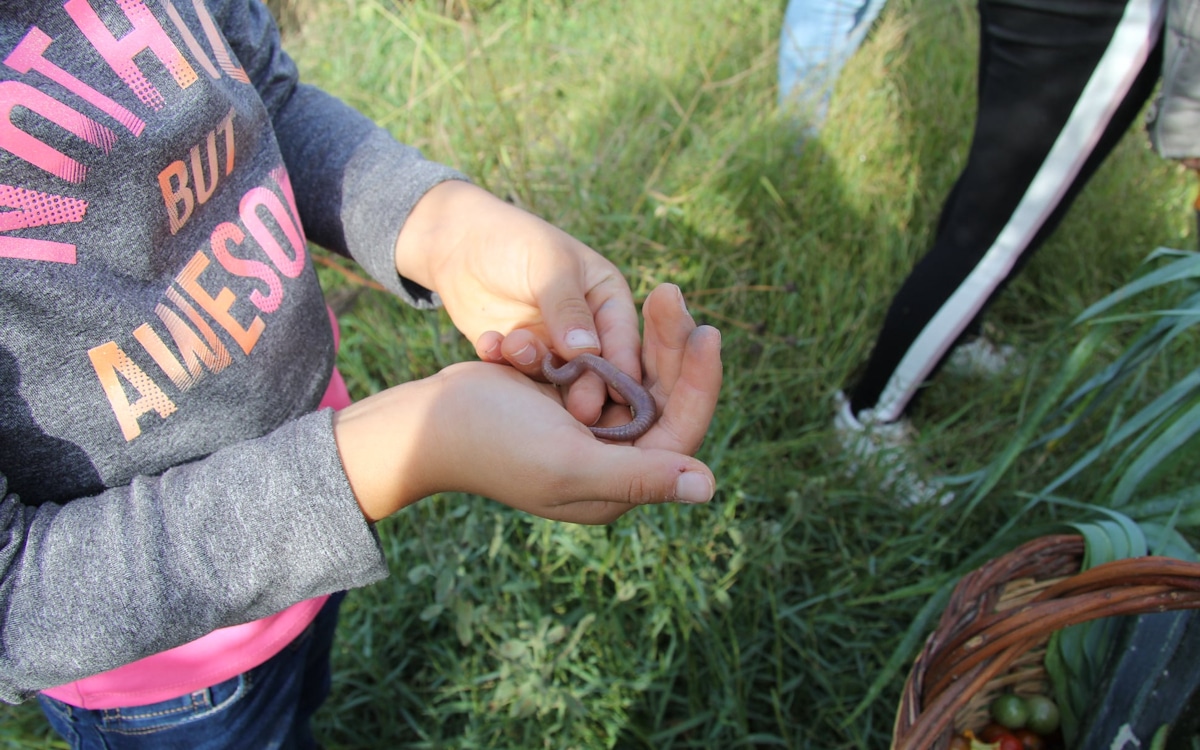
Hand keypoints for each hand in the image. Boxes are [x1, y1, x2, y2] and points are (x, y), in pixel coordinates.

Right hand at [331, 284, 720, 524]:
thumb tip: (708, 487)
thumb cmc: (492, 442)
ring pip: (636, 373)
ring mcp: (588, 429)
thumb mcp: (568, 461)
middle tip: (672, 293)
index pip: (680, 429)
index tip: (708, 331)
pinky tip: (615, 310)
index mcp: (619, 484)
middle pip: (662, 396)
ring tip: (654, 293)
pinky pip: (602, 364)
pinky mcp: (566, 401)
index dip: (699, 382)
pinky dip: (601, 339)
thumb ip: (638, 474)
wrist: (424, 420)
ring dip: (639, 336)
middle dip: (670, 345)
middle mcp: (611, 460)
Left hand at [392, 180, 638, 423]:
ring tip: (513, 345)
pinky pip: (517, 374)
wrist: (457, 243)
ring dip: (534, 366)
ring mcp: (552, 346)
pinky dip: (503, 364)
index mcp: (606, 300)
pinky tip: (488, 344)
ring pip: (555, 376)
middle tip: (581, 413)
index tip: (619, 399)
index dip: (622, 369)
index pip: (623, 339)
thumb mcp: (547, 265)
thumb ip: (567, 308)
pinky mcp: (519, 358)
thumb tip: (588, 351)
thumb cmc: (514, 240)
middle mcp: (585, 329)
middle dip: (586, 388)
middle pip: (595, 370)